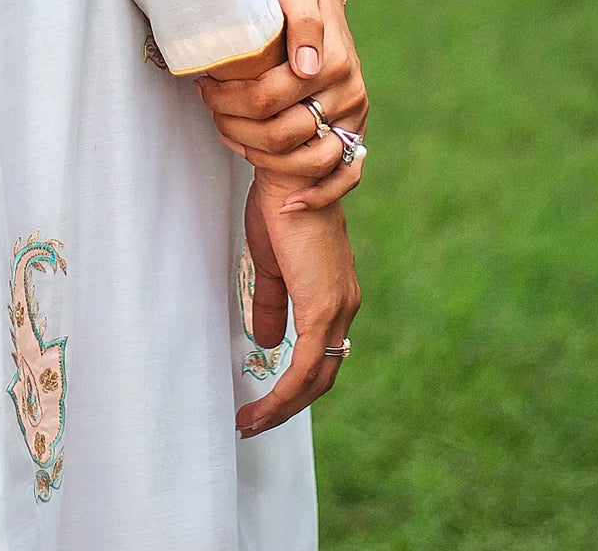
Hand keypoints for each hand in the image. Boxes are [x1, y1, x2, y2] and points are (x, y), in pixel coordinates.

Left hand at [198, 0, 367, 210]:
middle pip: (282, 133)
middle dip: (234, 125)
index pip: (268, 97)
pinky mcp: (352, 132)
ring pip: (308, 161)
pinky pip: (345, 176)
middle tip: (209, 107)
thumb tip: (305, 67)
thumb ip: (302, 22)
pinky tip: (290, 203)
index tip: (204, 85)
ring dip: (260, 157)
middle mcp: (348, 93)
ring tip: (227, 133)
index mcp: (332, 61)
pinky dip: (320, 194)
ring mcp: (352, 117)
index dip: (229, 98)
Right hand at [235, 173, 360, 437]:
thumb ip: (272, 304)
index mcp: (334, 294)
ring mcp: (338, 307)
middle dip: (289, 405)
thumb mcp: (270, 264)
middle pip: (323, 376)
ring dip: (284, 406)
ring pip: (318, 377)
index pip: (322, 355)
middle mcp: (345, 305)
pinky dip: (285, 392)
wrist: (289, 175)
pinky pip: (308, 365)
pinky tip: (263, 406)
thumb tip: (266, 343)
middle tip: (255, 422)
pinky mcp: (323, 306)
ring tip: (252, 422)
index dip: (294, 385)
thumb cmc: (278, 208)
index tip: (263, 401)